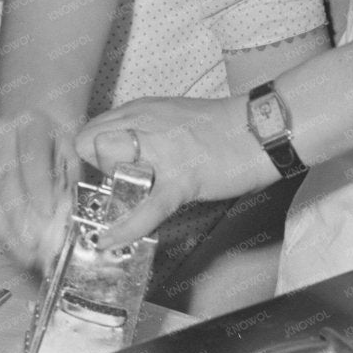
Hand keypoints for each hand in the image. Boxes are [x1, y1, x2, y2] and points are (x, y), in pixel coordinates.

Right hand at [0, 109, 78, 268]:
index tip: (47, 216)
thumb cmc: (56, 144)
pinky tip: (6, 240)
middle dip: (19, 217)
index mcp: (31, 123)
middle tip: (32, 246)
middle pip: (5, 179)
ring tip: (20, 251)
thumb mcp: (72, 152)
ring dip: (3, 226)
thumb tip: (68, 214)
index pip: (32, 158)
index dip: (38, 188)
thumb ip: (71, 177)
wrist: (30, 127)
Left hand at [77, 94, 277, 246]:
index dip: (95, 155)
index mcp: (139, 111)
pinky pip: (146, 207)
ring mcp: (161, 153)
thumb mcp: (168, 119)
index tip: (110, 168)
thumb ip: (141, 135)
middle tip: (131, 180)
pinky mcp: (181, 179)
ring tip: (130, 199)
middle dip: (103, 171)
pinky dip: (126, 227)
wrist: (262, 129)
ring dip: (114, 189)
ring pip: (112, 168)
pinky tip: (109, 240)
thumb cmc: (220, 129)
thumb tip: (119, 157)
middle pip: (92, 148)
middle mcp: (143, 125)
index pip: (90, 132)